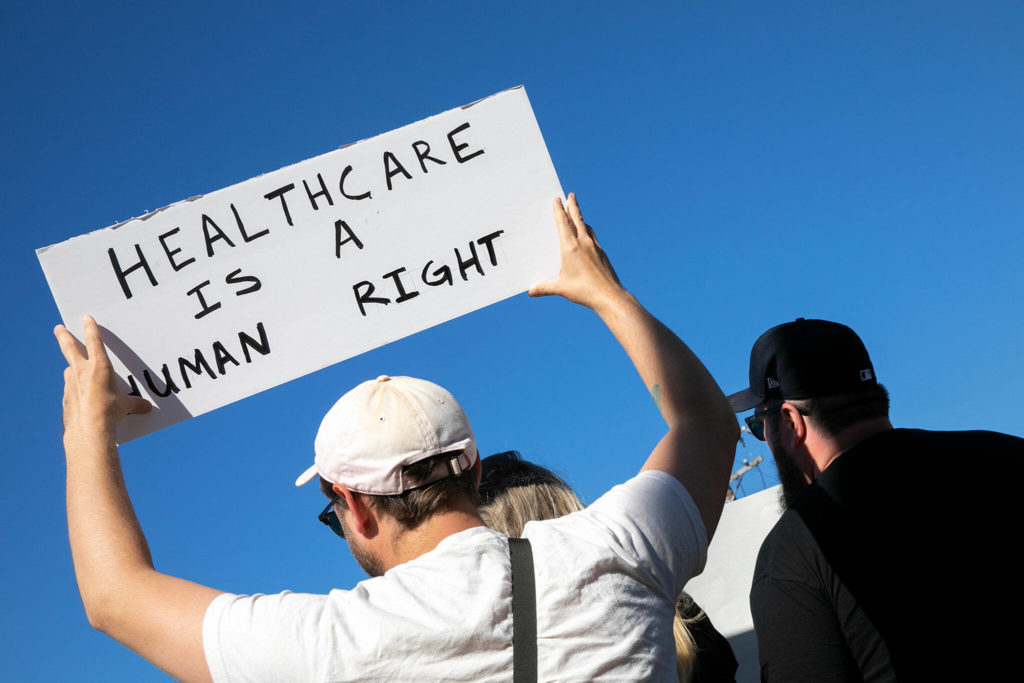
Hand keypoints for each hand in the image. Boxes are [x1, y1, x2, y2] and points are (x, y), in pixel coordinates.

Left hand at [56, 316, 151, 435]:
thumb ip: (135, 404)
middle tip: (58, 328)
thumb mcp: (126, 406)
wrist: (88, 429)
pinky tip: (80, 396)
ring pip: (69, 369)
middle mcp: (81, 371)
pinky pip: (70, 388)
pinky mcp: (66, 397)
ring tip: (75, 368)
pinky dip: (74, 388)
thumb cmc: (109, 412)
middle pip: (70, 348)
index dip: (90, 328)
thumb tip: (146, 407)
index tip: (86, 318)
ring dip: (71, 366)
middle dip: (64, 336)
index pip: (94, 341)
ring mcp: (70, 383)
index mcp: (99, 367)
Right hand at [529, 193, 623, 309]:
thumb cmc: (584, 290)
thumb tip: (531, 291)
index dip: (559, 210)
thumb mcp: (561, 288)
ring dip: (581, 218)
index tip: (557, 199)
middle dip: (573, 206)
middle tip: (571, 195)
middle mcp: (583, 243)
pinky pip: (593, 237)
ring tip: (577, 214)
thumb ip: (545, 288)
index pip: (563, 223)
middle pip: (577, 219)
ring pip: (586, 227)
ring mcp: (595, 247)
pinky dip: (588, 231)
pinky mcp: (602, 253)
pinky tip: (587, 236)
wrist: (609, 295)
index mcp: (570, 247)